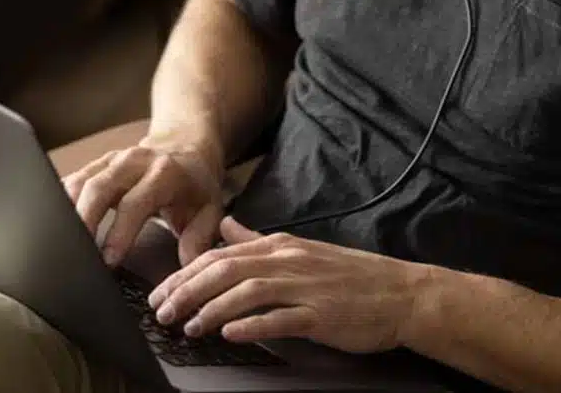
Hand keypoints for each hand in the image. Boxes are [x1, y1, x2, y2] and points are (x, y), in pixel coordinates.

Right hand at [63, 137, 223, 266]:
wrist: (186, 146)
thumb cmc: (195, 183)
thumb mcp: (209, 209)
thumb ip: (199, 239)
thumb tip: (186, 269)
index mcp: (164, 173)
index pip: (136, 202)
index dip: (120, 231)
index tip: (108, 260)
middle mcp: (135, 162)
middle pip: (99, 186)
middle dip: (83, 220)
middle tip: (73, 254)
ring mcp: (112, 160)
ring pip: (80, 180)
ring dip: (65, 211)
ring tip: (56, 243)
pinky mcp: (97, 164)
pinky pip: (73, 179)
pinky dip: (60, 201)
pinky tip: (50, 224)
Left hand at [146, 217, 428, 353]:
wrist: (399, 293)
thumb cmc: (349, 276)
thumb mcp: (300, 249)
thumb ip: (258, 240)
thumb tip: (226, 226)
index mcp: (281, 246)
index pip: (221, 254)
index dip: (186, 273)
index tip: (161, 292)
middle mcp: (288, 261)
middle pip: (227, 269)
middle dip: (188, 290)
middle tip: (161, 311)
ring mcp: (305, 287)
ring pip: (248, 291)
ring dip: (212, 309)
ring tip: (188, 326)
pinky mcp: (321, 315)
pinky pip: (281, 318)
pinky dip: (253, 324)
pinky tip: (231, 334)